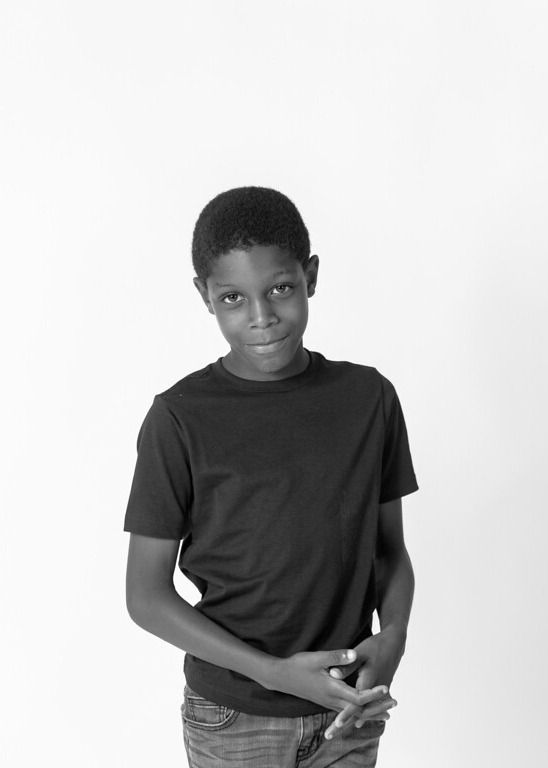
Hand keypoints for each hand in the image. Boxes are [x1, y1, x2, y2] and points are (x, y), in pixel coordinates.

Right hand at [271, 648, 386, 711]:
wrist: (281, 677)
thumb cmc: (299, 665)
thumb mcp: (317, 658)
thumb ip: (337, 657)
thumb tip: (353, 654)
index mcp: (332, 689)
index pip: (358, 696)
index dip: (372, 693)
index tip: (385, 688)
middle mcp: (332, 699)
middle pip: (359, 708)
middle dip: (377, 706)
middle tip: (394, 703)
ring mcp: (329, 702)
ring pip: (353, 711)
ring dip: (370, 710)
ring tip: (386, 709)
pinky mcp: (326, 701)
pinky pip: (346, 710)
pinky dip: (359, 710)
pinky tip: (364, 707)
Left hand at [323, 628, 405, 738]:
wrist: (394, 645)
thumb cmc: (375, 646)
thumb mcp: (360, 652)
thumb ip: (347, 664)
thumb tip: (333, 674)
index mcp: (369, 681)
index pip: (356, 702)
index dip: (346, 713)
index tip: (336, 724)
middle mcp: (375, 691)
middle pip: (359, 712)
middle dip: (344, 724)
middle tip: (328, 736)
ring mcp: (380, 693)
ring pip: (366, 712)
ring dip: (352, 721)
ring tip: (336, 731)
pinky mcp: (381, 692)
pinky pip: (370, 707)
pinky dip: (362, 714)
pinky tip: (356, 722)